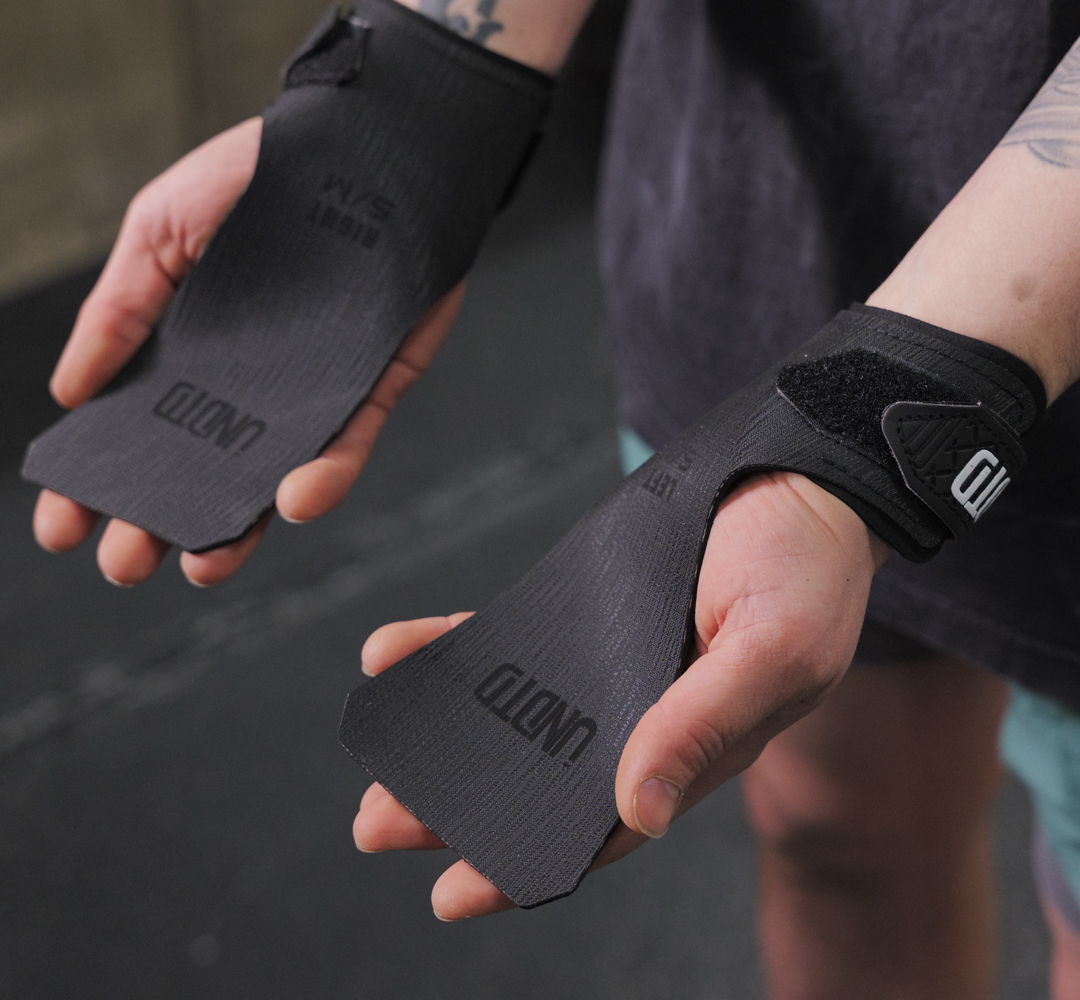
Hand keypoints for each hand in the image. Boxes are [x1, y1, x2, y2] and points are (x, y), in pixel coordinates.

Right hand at [32, 118, 464, 586]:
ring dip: (239, 524)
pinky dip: (326, 475)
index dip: (95, 478)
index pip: (134, 428)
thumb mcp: (162, 227)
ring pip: (272, 472)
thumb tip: (67, 393)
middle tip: (126, 562)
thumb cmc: (257, 176)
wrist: (365, 143)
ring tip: (203, 563)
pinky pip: (349, 441)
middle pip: (199, 467)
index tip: (62, 526)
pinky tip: (291, 501)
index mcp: (186, 349)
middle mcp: (246, 381)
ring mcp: (309, 388)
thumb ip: (120, 308)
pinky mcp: (373, 384)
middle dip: (160, 518)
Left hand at [352, 471, 889, 918]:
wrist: (798, 478)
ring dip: (446, 738)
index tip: (454, 895)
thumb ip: (703, 726)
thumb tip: (639, 813)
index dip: (528, 863)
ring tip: (376, 762)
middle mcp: (642, 715)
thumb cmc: (809, 568)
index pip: (599, 827)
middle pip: (539, 779)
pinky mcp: (585, 609)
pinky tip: (397, 653)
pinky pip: (508, 639)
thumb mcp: (772, 650)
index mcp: (694, 747)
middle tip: (379, 824)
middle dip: (461, 806)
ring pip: (514, 717)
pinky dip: (453, 650)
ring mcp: (609, 661)